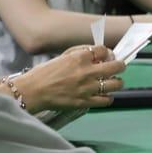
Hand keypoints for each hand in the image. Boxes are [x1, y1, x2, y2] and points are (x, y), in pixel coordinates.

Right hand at [10, 46, 125, 111]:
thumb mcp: (62, 57)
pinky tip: (104, 95)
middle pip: (117, 66)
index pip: (104, 50)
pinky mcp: (85, 101)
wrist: (32, 91)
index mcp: (79, 57)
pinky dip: (108, 97)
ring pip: (116, 84)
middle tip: (117, 67)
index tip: (107, 56)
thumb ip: (80, 54)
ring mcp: (88, 87)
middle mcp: (86, 71)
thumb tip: (97, 54)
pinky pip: (107, 100)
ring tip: (113, 82)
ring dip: (117, 82)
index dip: (107, 52)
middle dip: (120, 65)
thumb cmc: (43, 74)